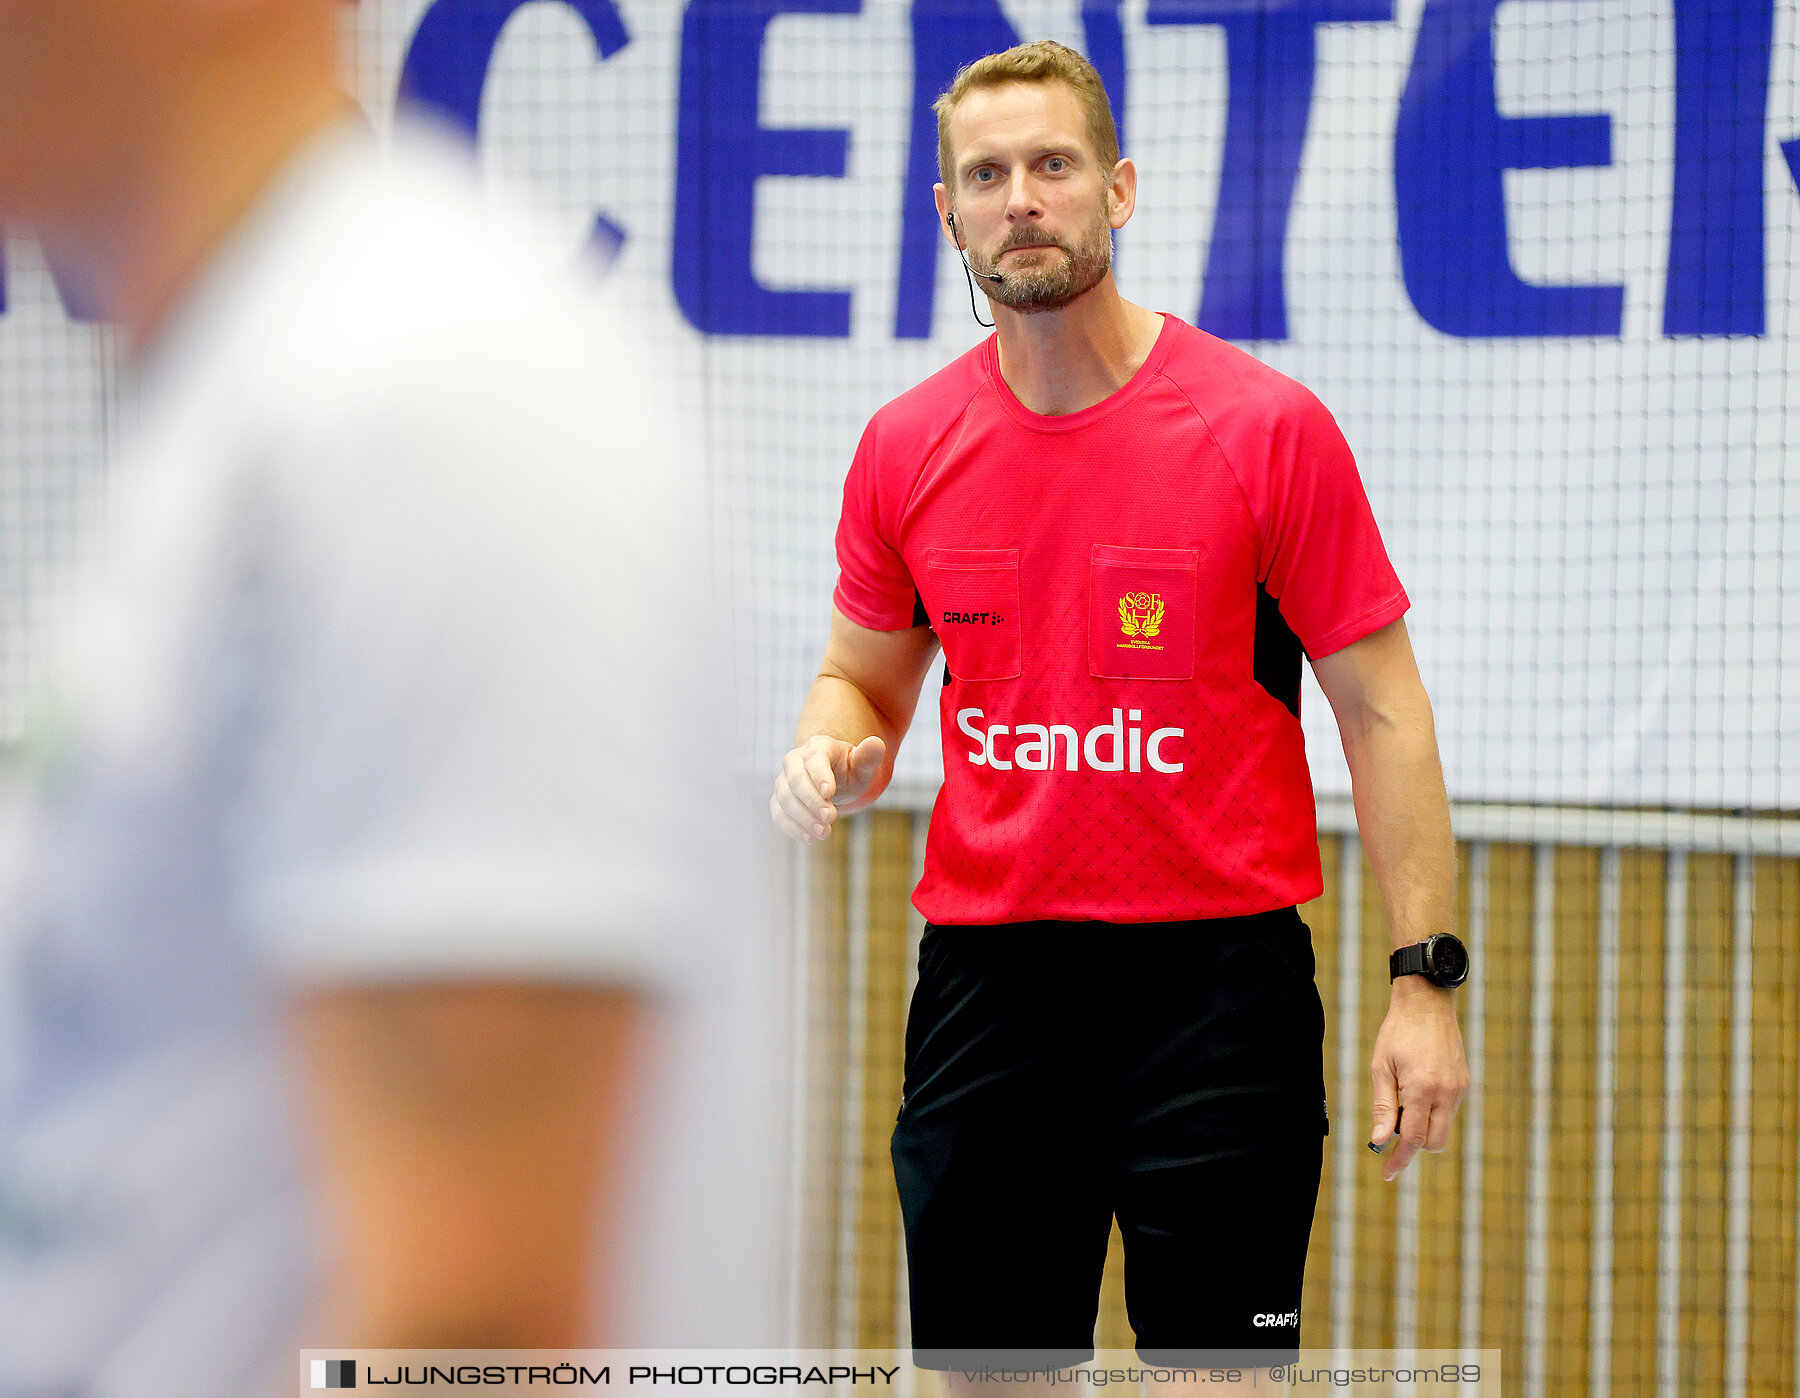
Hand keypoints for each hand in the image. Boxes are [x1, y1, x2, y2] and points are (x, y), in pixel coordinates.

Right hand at [769, 734, 886, 843]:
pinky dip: (792, 827)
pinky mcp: (779, 800)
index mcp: (818, 747)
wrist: (835, 781)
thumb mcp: (863, 765)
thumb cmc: (850, 771)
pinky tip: (809, 838)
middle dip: (812, 801)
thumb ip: (869, 757)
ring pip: (785, 798)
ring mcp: (784, 781)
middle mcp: (795, 760)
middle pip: (796, 779)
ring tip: (824, 832)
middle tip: (831, 818)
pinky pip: (778, 814)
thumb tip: (877, 743)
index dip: (819, 775)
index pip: (814, 757)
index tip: (829, 793)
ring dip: (803, 818)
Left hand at [1368, 978, 1468, 1180]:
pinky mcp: (1464, 1083)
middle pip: (1433, 1143)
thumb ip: (1382, 1106)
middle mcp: (1446, 1093)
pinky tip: (1418, 1088)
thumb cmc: (1398, 1033)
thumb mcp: (1381, 1067)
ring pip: (1443, 1129)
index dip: (1399, 1160)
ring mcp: (1459, 1089)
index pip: (1412, 1139)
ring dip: (1423, 1127)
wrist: (1427, 1004)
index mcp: (1422, 1090)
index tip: (1387, 1174)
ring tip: (1403, 1096)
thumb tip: (1379, 1140)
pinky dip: (1432, 1112)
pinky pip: (1449, 1112)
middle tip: (1391, 1126)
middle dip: (1414, 1145)